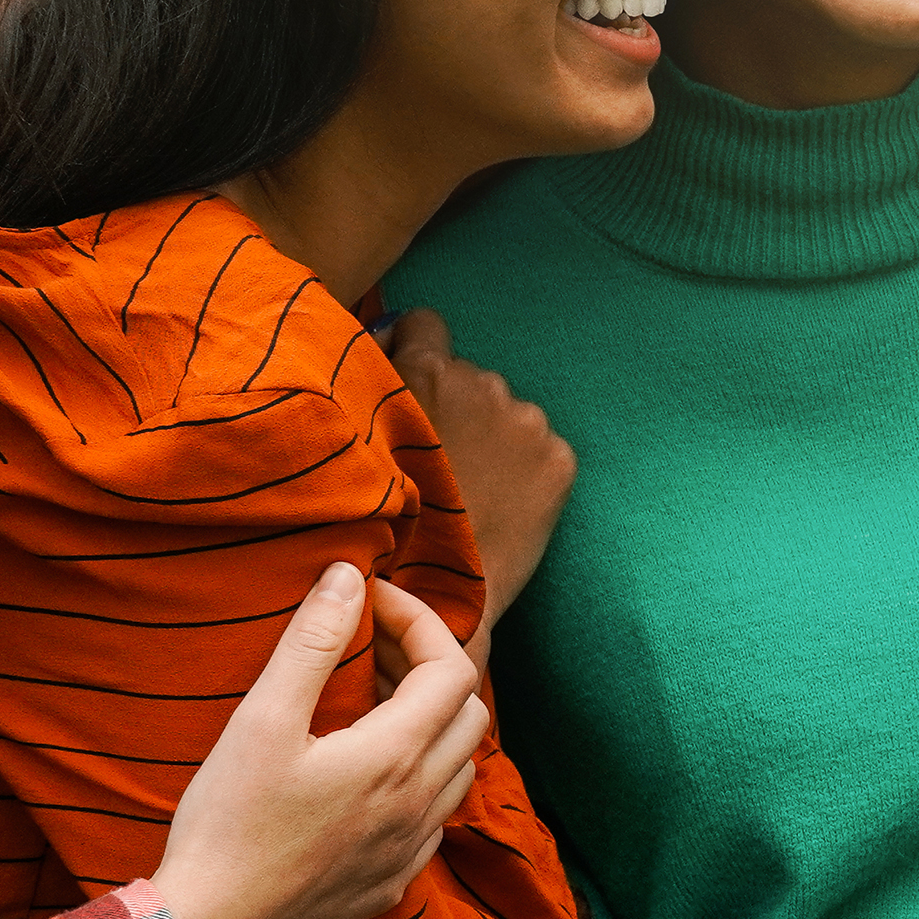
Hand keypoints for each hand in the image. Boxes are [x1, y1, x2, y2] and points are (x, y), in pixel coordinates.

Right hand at [153, 564, 489, 918]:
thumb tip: (348, 577)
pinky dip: (418, 776)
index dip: (421, 622)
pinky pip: (434, 816)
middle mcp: (420, 803)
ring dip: (431, 724)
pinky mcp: (392, 882)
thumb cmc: (227, 823)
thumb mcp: (261, 721)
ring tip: (370, 703)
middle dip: (430, 667)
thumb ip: (312, 644)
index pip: (453, 667)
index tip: (371, 603)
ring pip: (459, 766)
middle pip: (468, 712)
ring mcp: (411, 848)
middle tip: (370, 650)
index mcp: (396, 757)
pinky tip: (366, 773)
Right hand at [388, 309, 573, 659]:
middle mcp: (480, 383)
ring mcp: (526, 420)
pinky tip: (500, 504)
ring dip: (491, 437)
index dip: (415, 347)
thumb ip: (375, 393)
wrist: (435, 596)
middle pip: (468, 376)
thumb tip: (382, 347)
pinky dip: (525, 469)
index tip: (414, 381)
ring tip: (468, 490)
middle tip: (437, 461)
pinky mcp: (559, 457)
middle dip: (455, 406)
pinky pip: (540, 447)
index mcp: (424, 373)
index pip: (426, 322)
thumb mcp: (359, 446)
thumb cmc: (382, 524)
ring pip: (506, 412)